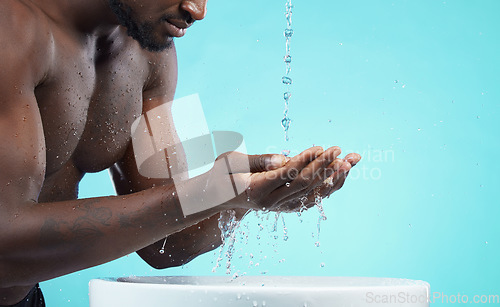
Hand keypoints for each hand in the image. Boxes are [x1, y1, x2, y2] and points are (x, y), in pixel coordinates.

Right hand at [214, 146, 357, 211]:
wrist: (220, 198)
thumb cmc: (224, 174)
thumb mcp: (232, 162)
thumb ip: (258, 160)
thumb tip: (282, 159)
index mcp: (256, 189)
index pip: (287, 174)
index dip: (305, 161)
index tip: (320, 147)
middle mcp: (271, 202)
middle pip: (303, 184)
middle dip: (323, 166)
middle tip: (338, 150)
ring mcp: (280, 207)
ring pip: (311, 193)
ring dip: (332, 177)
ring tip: (349, 161)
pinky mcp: (287, 206)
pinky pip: (312, 198)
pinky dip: (328, 186)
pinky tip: (341, 173)